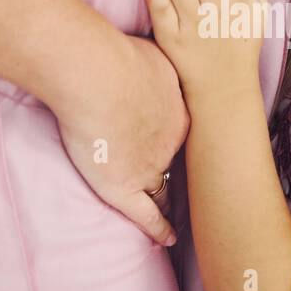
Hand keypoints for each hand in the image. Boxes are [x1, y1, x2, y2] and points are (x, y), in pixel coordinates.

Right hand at [53, 31, 189, 247]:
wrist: (97, 75)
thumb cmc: (117, 56)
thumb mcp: (150, 52)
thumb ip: (151, 63)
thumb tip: (145, 56)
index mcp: (177, 114)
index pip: (181, 134)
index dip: (177, 140)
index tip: (178, 143)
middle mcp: (169, 144)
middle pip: (177, 162)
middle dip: (181, 172)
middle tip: (194, 185)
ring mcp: (147, 168)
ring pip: (163, 191)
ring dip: (170, 202)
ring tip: (178, 214)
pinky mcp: (122, 187)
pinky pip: (146, 216)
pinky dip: (159, 229)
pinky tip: (168, 238)